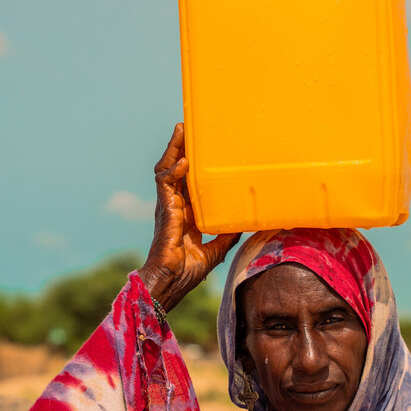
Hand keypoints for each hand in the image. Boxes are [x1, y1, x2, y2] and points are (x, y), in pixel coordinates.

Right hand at [137, 123, 239, 312]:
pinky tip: (182, 162)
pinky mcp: (165, 211)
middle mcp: (175, 206)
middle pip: (176, 169)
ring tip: (180, 131)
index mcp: (186, 213)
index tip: (200, 146)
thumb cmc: (186, 271)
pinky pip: (166, 186)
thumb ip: (227, 234)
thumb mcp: (216, 249)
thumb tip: (245, 222)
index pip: (187, 181)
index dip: (191, 163)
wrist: (171, 282)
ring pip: (167, 170)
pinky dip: (173, 172)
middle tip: (186, 128)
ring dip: (173, 150)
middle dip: (180, 148)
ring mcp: (168, 206)